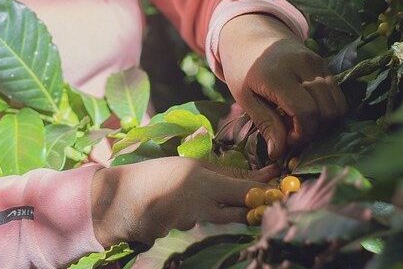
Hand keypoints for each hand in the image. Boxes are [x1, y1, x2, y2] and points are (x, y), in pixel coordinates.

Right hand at [89, 158, 279, 246]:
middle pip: (243, 211)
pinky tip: (191, 210)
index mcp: (202, 181)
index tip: (284, 186)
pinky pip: (204, 226)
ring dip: (233, 212)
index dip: (268, 191)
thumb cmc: (155, 175)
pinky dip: (205, 219)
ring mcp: (192, 223)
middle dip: (259, 206)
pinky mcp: (184, 235)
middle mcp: (201, 205)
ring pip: (225, 219)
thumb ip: (220, 172)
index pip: (246, 190)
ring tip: (232, 201)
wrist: (118, 201)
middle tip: (273, 199)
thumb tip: (255, 176)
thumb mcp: (188, 166)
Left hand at [218, 14, 346, 158]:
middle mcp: (303, 65)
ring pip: (338, 103)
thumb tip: (279, 153)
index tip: (287, 139)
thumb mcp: (245, 98)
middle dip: (314, 130)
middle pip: (326, 110)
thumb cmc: (243, 69)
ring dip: (324, 121)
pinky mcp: (324, 63)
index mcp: (278, 74)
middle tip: (294, 132)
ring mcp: (317, 62)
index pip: (306, 112)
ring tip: (300, 121)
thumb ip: (265, 123)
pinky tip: (308, 110)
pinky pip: (337, 93)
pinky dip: (328, 109)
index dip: (301, 134)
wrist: (251, 36)